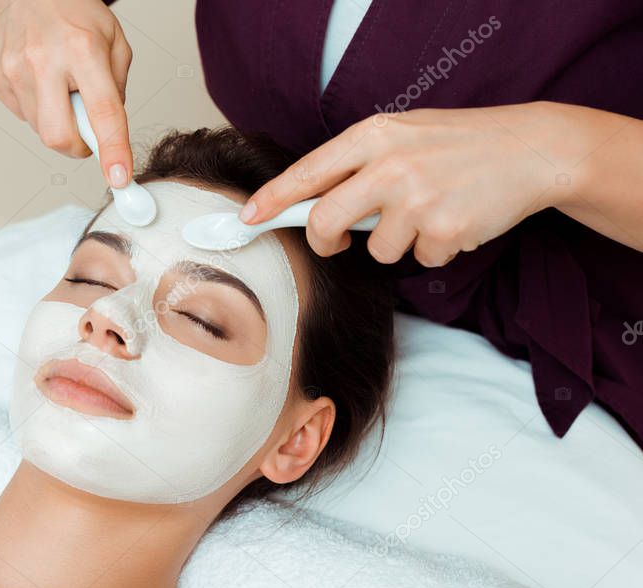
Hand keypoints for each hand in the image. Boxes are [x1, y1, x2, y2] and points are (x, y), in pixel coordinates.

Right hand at [0, 0, 133, 187]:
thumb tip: (108, 134)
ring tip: (61, 86)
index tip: (119, 178)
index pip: (102, 112)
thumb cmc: (76, 13)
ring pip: (40, 130)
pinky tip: (40, 80)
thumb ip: (117, 90)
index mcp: (82, 48)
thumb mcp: (115, 42)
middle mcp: (44, 59)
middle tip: (86, 131)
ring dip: (58, 121)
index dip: (112, 150)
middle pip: (59, 136)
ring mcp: (14, 69)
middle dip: (77, 147)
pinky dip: (38, 108)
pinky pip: (22, 115)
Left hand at [240, 103, 574, 266]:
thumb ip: (360, 164)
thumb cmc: (459, 143)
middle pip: (324, 221)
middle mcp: (390, 165)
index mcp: (374, 136)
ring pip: (376, 249)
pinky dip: (435, 250)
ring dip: (399, 242)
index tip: (247, 219)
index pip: (308, 172)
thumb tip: (311, 203)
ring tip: (432, 211)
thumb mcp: (404, 135)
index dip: (272, 199)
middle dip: (324, 241)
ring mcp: (416, 199)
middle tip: (336, 242)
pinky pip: (419, 260)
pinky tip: (457, 220)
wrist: (532, 150)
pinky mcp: (443, 230)